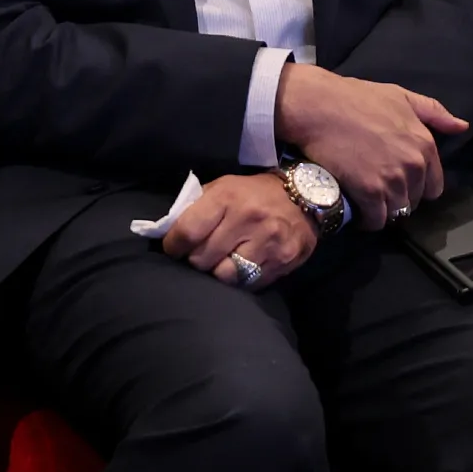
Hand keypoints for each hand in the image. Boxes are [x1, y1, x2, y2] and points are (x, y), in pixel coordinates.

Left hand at [163, 173, 318, 289]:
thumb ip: (196, 207)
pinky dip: (240, 280)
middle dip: (195, 260)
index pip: (189, 231)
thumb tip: (169, 231)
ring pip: (226, 275)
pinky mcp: (284, 262)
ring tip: (219, 262)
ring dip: (217, 272)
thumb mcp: (222, 187)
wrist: (304, 196)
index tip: (172, 249)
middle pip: (204, 258)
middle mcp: (248, 220)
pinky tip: (240, 268)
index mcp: (227, 197)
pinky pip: (250, 284)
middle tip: (198, 256)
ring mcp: (269, 243)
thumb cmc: (252, 192)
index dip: (174, 246)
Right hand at [276, 63, 467, 229]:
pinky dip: (366, 220)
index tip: (396, 182)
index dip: (414, 187)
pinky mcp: (368, 191)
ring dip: (381, 210)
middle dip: (396, 197)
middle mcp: (413, 166)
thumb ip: (433, 111)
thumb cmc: (354, 97)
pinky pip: (375, 219)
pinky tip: (356, 211)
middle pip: (412, 200)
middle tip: (375, 189)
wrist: (317, 105)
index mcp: (424, 145)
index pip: (433, 186)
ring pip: (395, 212)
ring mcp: (391, 180)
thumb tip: (461, 126)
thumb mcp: (399, 96)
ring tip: (364, 201)